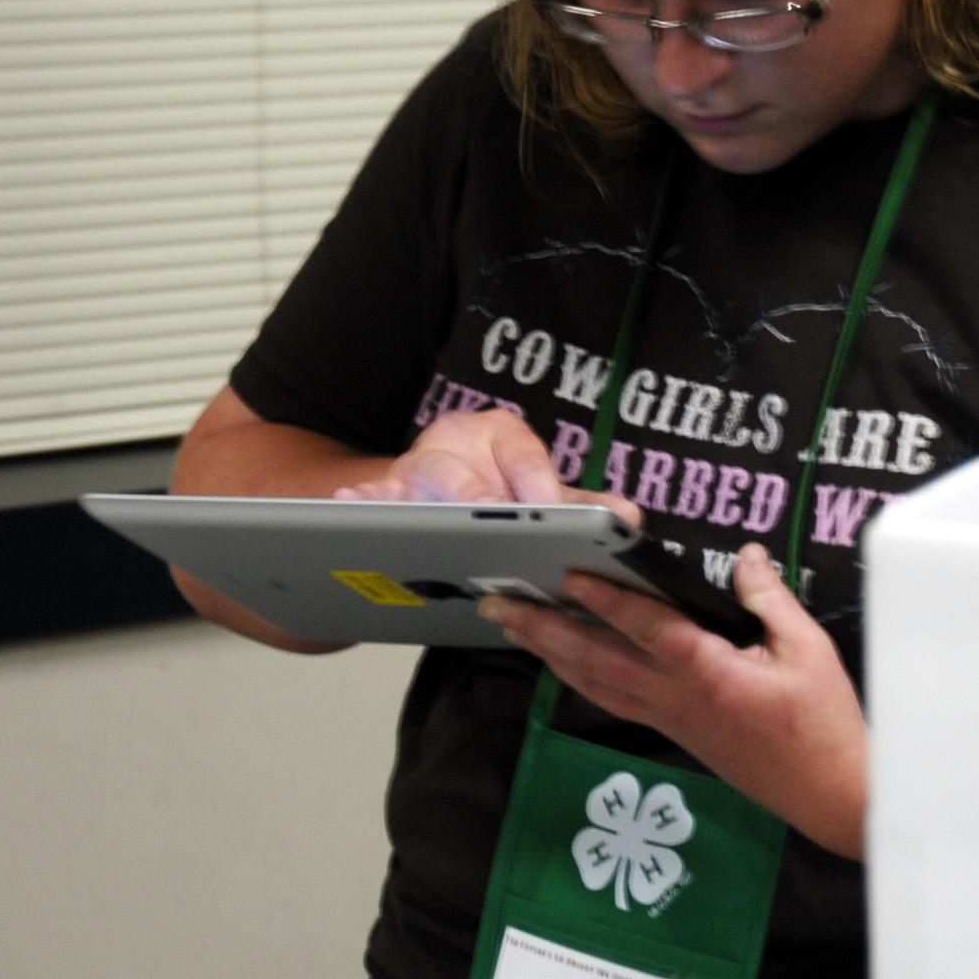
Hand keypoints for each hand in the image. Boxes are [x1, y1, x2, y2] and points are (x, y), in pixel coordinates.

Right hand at [333, 406, 635, 519]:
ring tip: (433, 530)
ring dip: (426, 511)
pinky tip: (351, 503)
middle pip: (472, 478)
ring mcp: (415, 461)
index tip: (552, 522)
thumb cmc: (492, 484)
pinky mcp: (382, 488)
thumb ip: (579, 506)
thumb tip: (627, 519)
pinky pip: (370, 495)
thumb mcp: (535, 489)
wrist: (431, 482)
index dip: (539, 493)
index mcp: (502, 433)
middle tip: (498, 545)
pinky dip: (362, 501)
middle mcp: (457, 437)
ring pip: (422, 483)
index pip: (527, 459)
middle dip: (484, 514)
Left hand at [478, 542, 868, 858]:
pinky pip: (614, 700)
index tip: (566, 575)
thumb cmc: (825, 723)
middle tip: (499, 603)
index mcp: (707, 674)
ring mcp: (670, 720)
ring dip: (550, 653)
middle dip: (544, 629)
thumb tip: (747, 557)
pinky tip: (564, 663)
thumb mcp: (808, 649)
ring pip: (595, 684)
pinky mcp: (675, 733)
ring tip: (514, 626)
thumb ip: (770, 600)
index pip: (645, 628)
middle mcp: (675, 699)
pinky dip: (580, 677)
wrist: (831, 794)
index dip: (605, 599)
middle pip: (595, 659)